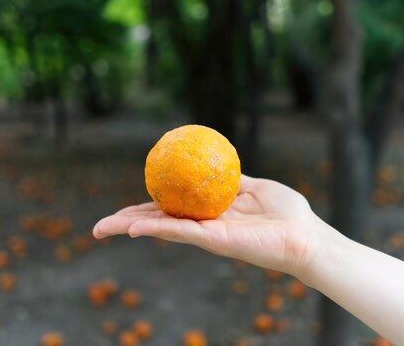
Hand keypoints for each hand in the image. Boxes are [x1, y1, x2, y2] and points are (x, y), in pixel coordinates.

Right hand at [93, 175, 328, 278]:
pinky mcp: (214, 242)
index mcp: (207, 214)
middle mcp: (201, 227)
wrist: (305, 235)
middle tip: (98, 227)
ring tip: (102, 229)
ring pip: (161, 229)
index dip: (144, 209)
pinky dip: (156, 230)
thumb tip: (215, 161)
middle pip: (157, 223)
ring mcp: (205, 235)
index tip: (123, 208)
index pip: (169, 210)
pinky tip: (133, 228)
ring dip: (130, 229)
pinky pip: (180, 231)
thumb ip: (233, 178)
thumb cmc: (285, 212)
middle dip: (126, 224)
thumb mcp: (254, 186)